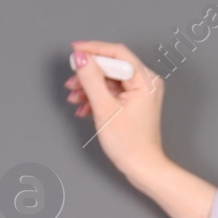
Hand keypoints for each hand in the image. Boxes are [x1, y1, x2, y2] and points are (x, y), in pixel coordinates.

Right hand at [65, 40, 167, 178]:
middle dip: (88, 74)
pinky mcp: (134, 103)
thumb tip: (81, 58)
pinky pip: (112, 92)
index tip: (74, 51)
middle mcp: (146, 83)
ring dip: (89, 87)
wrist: (142, 168)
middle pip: (111, 66)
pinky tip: (83, 108)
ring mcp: (140, 93)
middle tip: (71, 81)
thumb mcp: (105, 108)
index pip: (116, 53)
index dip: (93, 50)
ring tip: (74, 98)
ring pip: (109, 80)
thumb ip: (91, 80)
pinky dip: (96, 97)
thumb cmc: (130, 144)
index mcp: (145, 80)